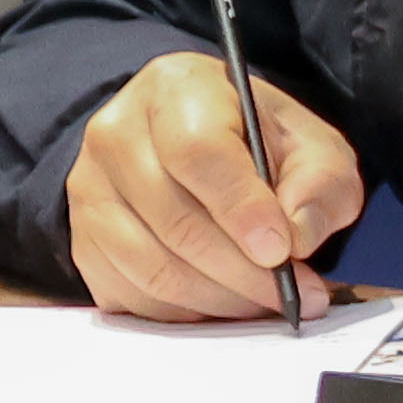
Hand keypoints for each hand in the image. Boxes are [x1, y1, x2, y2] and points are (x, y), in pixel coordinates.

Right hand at [66, 50, 359, 322]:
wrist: (197, 142)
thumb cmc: (259, 141)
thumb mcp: (312, 144)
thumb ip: (320, 182)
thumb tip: (298, 236)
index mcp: (176, 89)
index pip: (197, 153)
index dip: (242, 208)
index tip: (283, 251)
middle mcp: (116, 135)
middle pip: (174, 219)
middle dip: (243, 271)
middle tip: (297, 294)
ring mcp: (90, 190)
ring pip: (150, 266)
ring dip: (219, 299)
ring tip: (269, 302)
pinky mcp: (82, 240)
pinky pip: (129, 293)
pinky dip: (184, 312)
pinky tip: (227, 305)